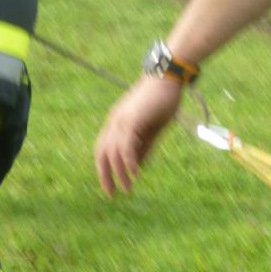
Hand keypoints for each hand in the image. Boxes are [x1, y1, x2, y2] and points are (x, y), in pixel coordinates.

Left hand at [95, 75, 182, 196]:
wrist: (168, 76)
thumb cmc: (164, 98)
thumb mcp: (153, 127)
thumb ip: (144, 146)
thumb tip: (137, 166)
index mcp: (117, 122)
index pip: (104, 149)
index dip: (106, 168)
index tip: (112, 184)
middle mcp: (114, 121)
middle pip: (102, 153)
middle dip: (105, 176)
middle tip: (112, 195)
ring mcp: (121, 120)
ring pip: (113, 153)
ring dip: (119, 174)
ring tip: (128, 189)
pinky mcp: (131, 120)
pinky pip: (125, 146)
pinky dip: (128, 162)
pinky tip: (135, 174)